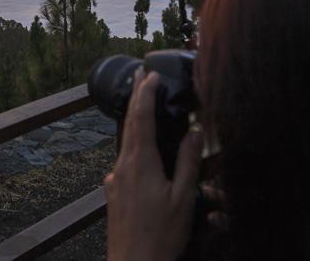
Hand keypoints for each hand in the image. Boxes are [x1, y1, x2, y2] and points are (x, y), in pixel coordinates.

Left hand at [104, 70, 203, 260]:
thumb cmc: (161, 236)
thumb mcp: (183, 198)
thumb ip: (188, 162)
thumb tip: (194, 132)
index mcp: (140, 163)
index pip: (141, 117)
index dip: (145, 93)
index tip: (150, 74)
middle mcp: (123, 166)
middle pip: (128, 123)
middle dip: (135, 97)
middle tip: (141, 76)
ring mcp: (115, 179)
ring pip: (125, 141)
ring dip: (134, 119)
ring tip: (144, 104)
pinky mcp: (114, 192)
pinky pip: (125, 159)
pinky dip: (134, 143)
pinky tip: (144, 149)